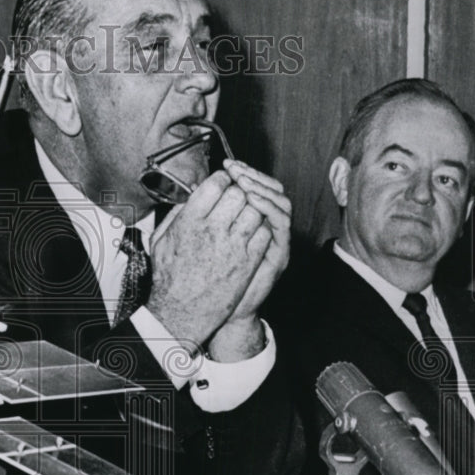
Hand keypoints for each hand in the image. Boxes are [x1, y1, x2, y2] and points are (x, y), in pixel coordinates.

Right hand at [146, 170, 271, 346]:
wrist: (180, 311)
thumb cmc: (168, 277)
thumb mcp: (161, 240)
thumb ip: (177, 214)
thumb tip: (191, 196)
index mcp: (189, 220)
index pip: (216, 183)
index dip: (223, 179)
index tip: (224, 183)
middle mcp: (213, 229)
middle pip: (239, 193)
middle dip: (239, 192)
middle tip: (237, 197)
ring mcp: (233, 246)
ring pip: (256, 211)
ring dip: (252, 209)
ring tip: (245, 215)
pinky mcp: (247, 261)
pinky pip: (264, 233)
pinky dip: (261, 228)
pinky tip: (251, 233)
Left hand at [207, 160, 290, 360]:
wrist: (216, 310)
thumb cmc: (205, 274)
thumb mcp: (195, 238)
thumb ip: (196, 214)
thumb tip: (192, 189)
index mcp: (246, 220)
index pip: (253, 185)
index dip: (242, 171)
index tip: (227, 164)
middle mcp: (264, 226)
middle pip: (269, 187)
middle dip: (252, 175)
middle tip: (235, 169)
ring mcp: (273, 239)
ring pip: (280, 200)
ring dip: (261, 187)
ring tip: (243, 182)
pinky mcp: (278, 253)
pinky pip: (281, 223)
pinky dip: (268, 207)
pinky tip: (252, 201)